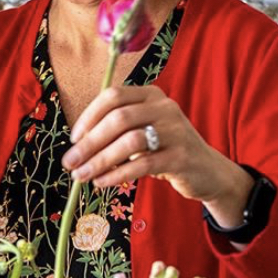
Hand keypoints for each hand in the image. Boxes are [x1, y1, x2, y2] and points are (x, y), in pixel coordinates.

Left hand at [62, 85, 252, 220]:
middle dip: (89, 143)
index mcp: (151, 95)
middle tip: (70, 162)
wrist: (207, 171)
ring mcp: (176, 131)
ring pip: (129, 142)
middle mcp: (165, 107)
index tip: (74, 139)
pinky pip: (143, 164)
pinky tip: (103, 182)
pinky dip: (118, 174)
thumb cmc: (165, 150)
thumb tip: (77, 147)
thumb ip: (116, 131)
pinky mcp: (182, 156)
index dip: (89, 116)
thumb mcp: (142, 131)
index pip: (113, 96)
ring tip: (82, 176)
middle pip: (118, 119)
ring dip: (100, 160)